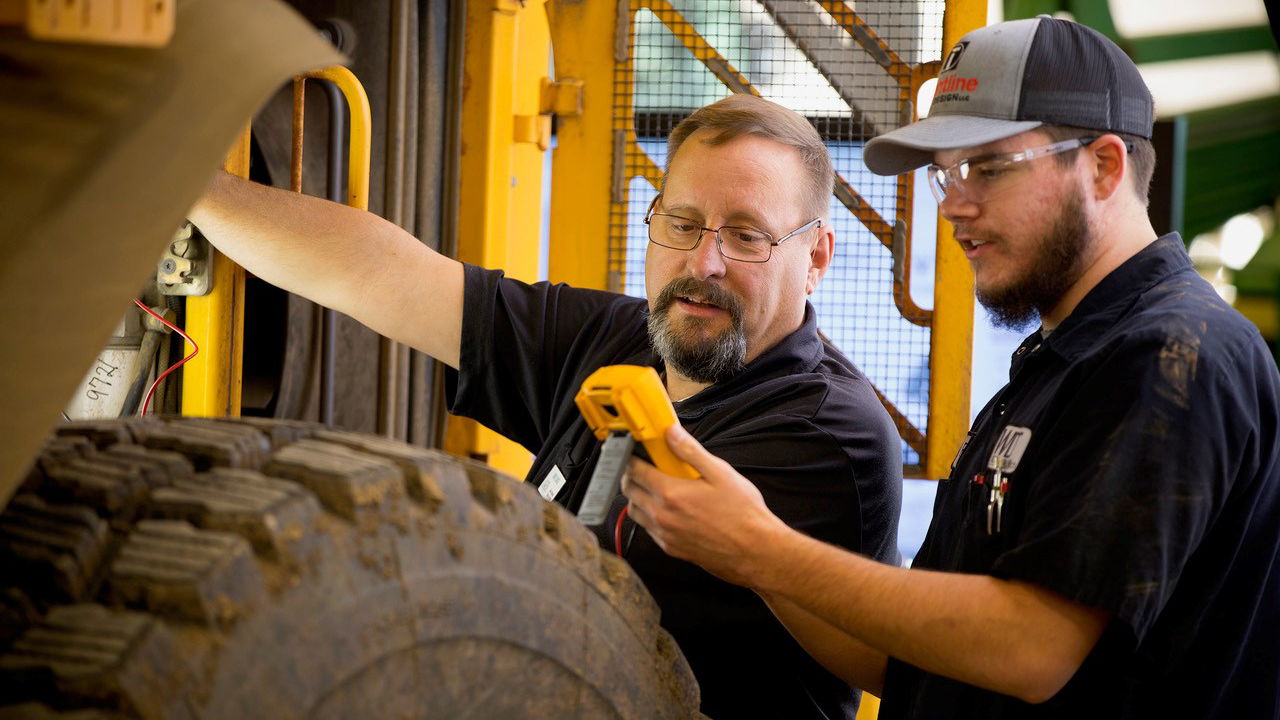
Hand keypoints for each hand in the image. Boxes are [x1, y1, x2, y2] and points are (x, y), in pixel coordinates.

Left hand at [622, 425, 788, 586]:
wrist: (754, 551)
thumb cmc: (742, 513)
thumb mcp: (720, 473)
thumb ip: (691, 451)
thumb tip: (671, 433)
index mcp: (671, 494)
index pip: (634, 470)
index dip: (632, 457)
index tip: (639, 451)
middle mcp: (662, 516)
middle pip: (629, 490)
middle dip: (632, 475)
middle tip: (647, 466)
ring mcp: (664, 535)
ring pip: (634, 511)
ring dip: (638, 497)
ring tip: (658, 488)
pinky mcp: (670, 548)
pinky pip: (648, 529)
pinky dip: (650, 516)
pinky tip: (669, 509)